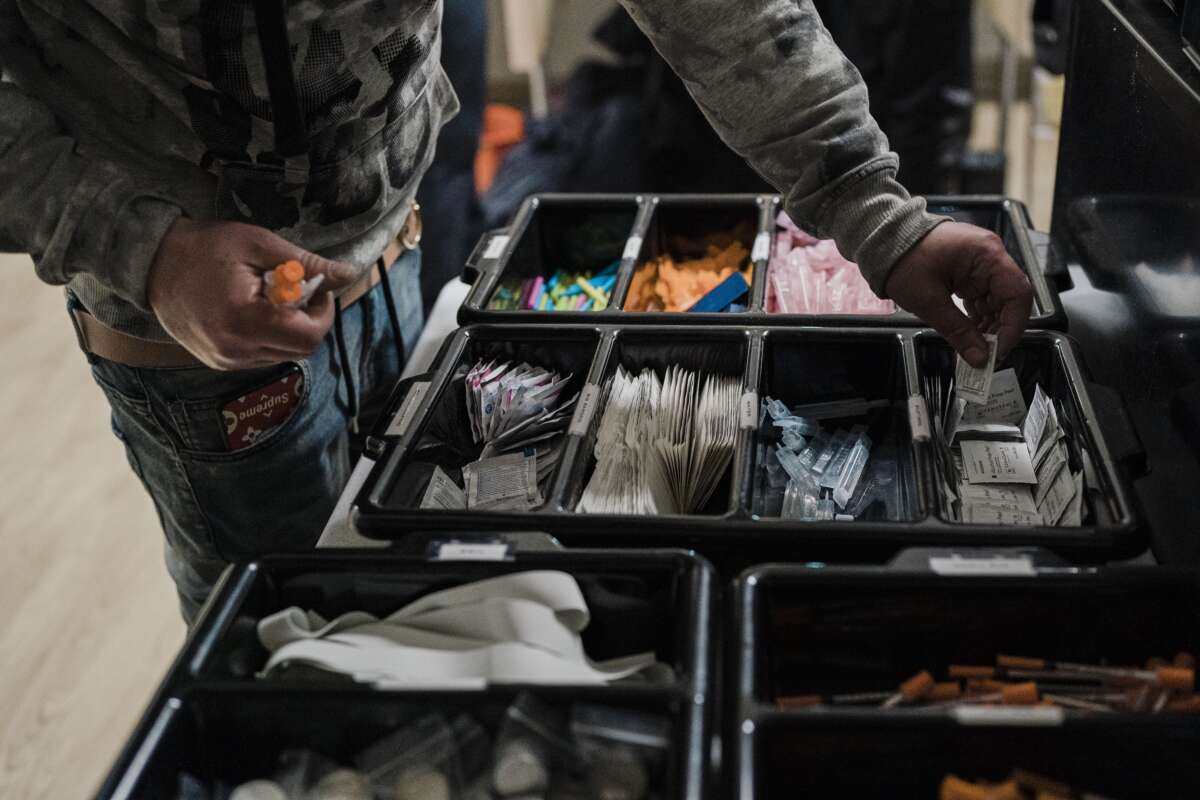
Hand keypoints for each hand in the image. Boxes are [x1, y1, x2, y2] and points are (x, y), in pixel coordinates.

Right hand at [148, 219, 357, 369]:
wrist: (150, 264)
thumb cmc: (205, 247)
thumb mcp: (258, 244)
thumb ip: (305, 263)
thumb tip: (348, 274)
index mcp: (245, 319)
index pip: (310, 335)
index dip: (323, 312)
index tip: (316, 287)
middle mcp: (235, 349)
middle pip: (302, 349)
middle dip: (310, 320)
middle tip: (298, 291)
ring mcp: (225, 360)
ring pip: (284, 355)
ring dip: (290, 329)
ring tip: (271, 298)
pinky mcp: (218, 362)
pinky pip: (263, 357)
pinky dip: (270, 336)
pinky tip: (254, 311)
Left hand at [886, 221, 1033, 366]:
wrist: (885, 241)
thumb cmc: (903, 259)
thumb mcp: (928, 301)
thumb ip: (957, 331)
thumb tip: (979, 357)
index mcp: (986, 254)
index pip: (1018, 294)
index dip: (1013, 326)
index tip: (999, 351)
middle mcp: (990, 256)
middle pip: (1010, 299)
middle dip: (1000, 330)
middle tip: (986, 356)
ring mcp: (981, 263)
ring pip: (998, 301)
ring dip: (989, 326)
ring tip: (975, 347)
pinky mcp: (970, 271)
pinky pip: (983, 298)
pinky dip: (979, 317)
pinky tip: (970, 333)